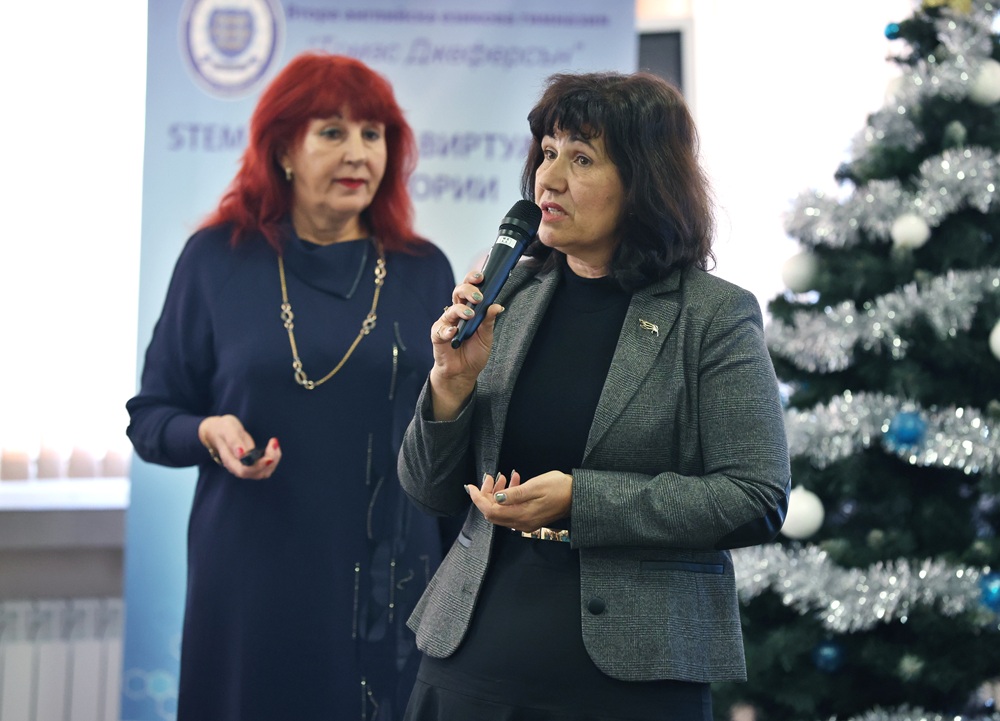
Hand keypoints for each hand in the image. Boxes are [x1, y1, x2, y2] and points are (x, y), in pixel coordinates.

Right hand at [197, 414, 281, 478]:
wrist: (220, 430)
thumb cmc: (223, 429)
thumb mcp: (227, 429)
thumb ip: (233, 441)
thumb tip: (241, 454)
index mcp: (229, 460)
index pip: (245, 471)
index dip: (258, 466)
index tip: (269, 457)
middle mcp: (238, 467)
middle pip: (257, 474)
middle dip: (270, 460)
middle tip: (274, 442)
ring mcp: (246, 467)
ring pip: (264, 472)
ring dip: (274, 459)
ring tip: (274, 442)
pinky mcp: (253, 463)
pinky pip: (266, 467)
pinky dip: (273, 458)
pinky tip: (273, 446)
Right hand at [429, 270, 504, 419]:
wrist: (463, 372)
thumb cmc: (474, 352)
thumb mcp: (486, 336)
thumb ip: (489, 320)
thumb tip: (497, 306)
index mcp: (469, 308)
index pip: (469, 289)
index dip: (473, 280)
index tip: (481, 276)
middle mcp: (456, 312)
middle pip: (458, 292)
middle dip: (467, 290)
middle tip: (478, 297)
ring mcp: (446, 323)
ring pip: (450, 309)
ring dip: (461, 310)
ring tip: (470, 315)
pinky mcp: (437, 336)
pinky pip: (440, 330)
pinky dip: (447, 330)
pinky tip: (453, 332)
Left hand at [466, 470, 572, 532]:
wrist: (578, 496)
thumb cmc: (560, 488)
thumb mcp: (536, 486)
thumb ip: (514, 494)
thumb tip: (496, 498)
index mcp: (521, 515)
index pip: (490, 511)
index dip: (478, 499)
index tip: (470, 487)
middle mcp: (521, 522)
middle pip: (494, 512)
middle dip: (487, 494)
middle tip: (490, 477)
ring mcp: (526, 522)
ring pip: (502, 510)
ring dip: (497, 494)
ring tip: (502, 477)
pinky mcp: (530, 518)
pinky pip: (511, 509)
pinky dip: (508, 496)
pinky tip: (514, 482)